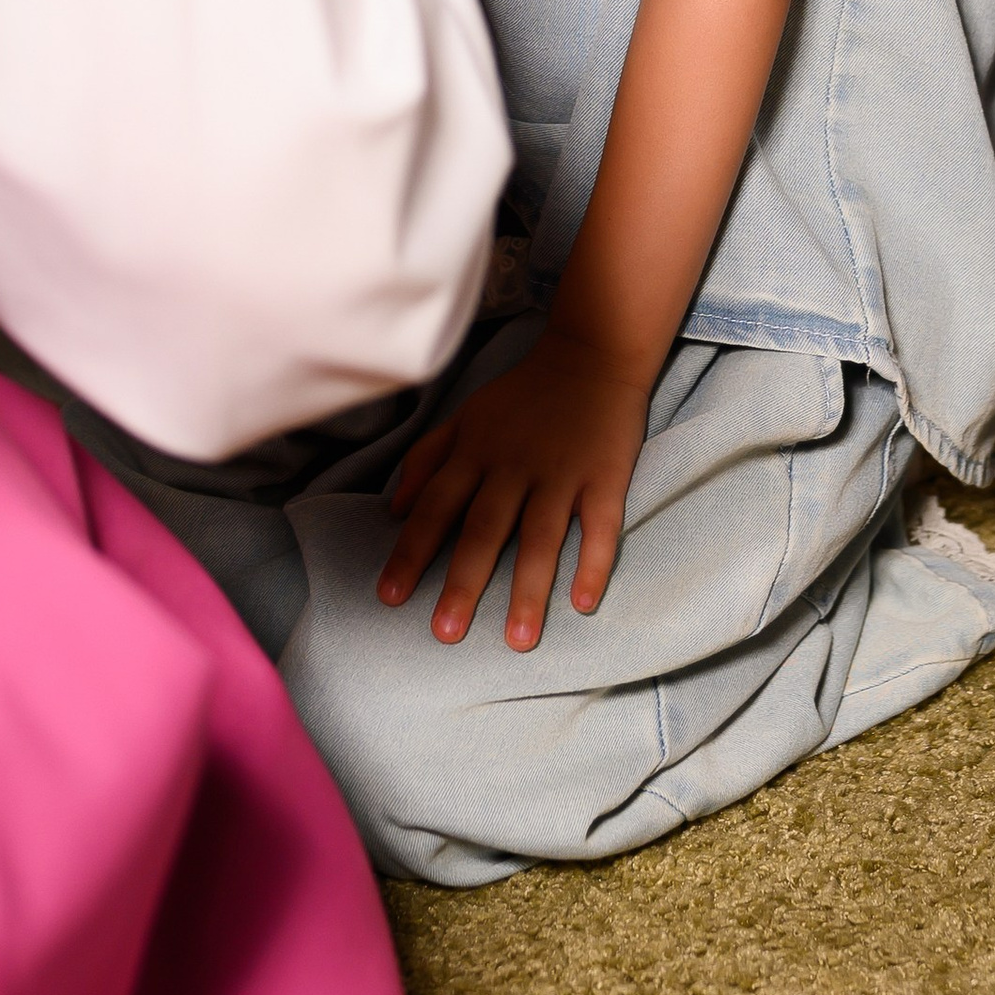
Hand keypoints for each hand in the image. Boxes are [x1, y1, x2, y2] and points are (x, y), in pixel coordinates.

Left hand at [380, 327, 651, 649]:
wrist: (592, 353)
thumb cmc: (522, 395)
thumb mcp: (466, 415)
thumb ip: (427, 458)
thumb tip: (394, 510)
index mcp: (476, 452)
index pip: (436, 508)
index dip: (411, 552)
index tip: (388, 598)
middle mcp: (514, 466)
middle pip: (485, 529)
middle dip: (464, 581)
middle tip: (445, 633)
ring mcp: (563, 473)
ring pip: (542, 536)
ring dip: (530, 590)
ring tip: (518, 641)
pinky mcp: (606, 476)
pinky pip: (601, 525)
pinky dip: (595, 563)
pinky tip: (584, 602)